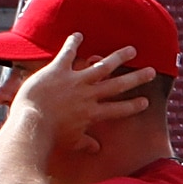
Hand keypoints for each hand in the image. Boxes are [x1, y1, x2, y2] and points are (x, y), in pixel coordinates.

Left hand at [5, 35, 156, 162]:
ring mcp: (75, 80)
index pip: (119, 109)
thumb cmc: (49, 136)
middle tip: (151, 71)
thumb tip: (96, 149)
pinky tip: (78, 34)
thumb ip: (84, 143)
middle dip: (136, 78)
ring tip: (132, 50)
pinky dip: (73, 42)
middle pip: (118, 84)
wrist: (31, 123)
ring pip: (102, 66)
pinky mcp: (59, 70)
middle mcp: (89, 95)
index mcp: (92, 113)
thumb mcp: (70, 142)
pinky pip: (68, 53)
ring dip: (118, 57)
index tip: (146, 101)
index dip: (134, 105)